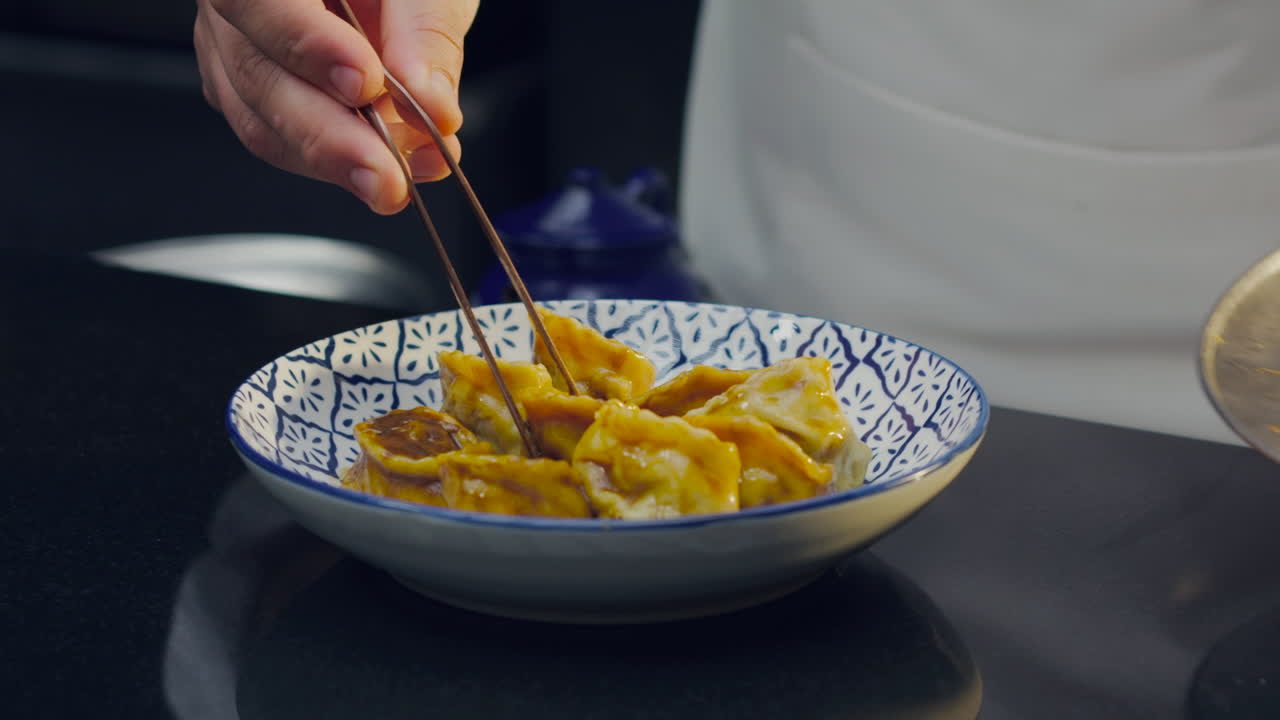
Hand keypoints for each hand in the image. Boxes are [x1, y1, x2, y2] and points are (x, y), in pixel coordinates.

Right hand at [194, 0, 478, 213]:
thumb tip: (430, 105)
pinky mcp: (253, 88)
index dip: (307, 46)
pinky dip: (334, 163)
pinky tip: (388, 170)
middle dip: (328, 137)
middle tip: (386, 177)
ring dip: (335, 162)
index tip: (364, 86)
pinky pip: (279, 138)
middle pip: (254, 72)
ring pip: (260, 119)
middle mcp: (233, 1)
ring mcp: (234, 45)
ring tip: (397, 182)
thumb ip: (426, 30)